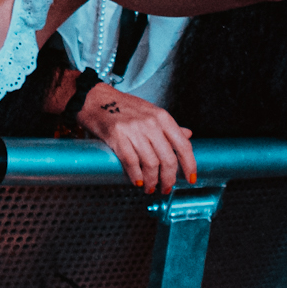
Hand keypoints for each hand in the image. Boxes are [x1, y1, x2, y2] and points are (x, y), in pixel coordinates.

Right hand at [75, 84, 195, 193]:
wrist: (95, 99)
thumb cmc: (124, 106)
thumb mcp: (151, 112)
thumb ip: (169, 127)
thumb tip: (188, 135)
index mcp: (162, 117)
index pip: (183, 145)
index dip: (189, 165)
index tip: (190, 179)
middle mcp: (151, 123)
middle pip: (168, 159)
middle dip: (169, 179)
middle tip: (166, 188)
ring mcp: (134, 130)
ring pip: (150, 164)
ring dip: (151, 182)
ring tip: (149, 188)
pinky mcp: (117, 137)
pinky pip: (131, 163)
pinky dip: (136, 176)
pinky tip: (137, 182)